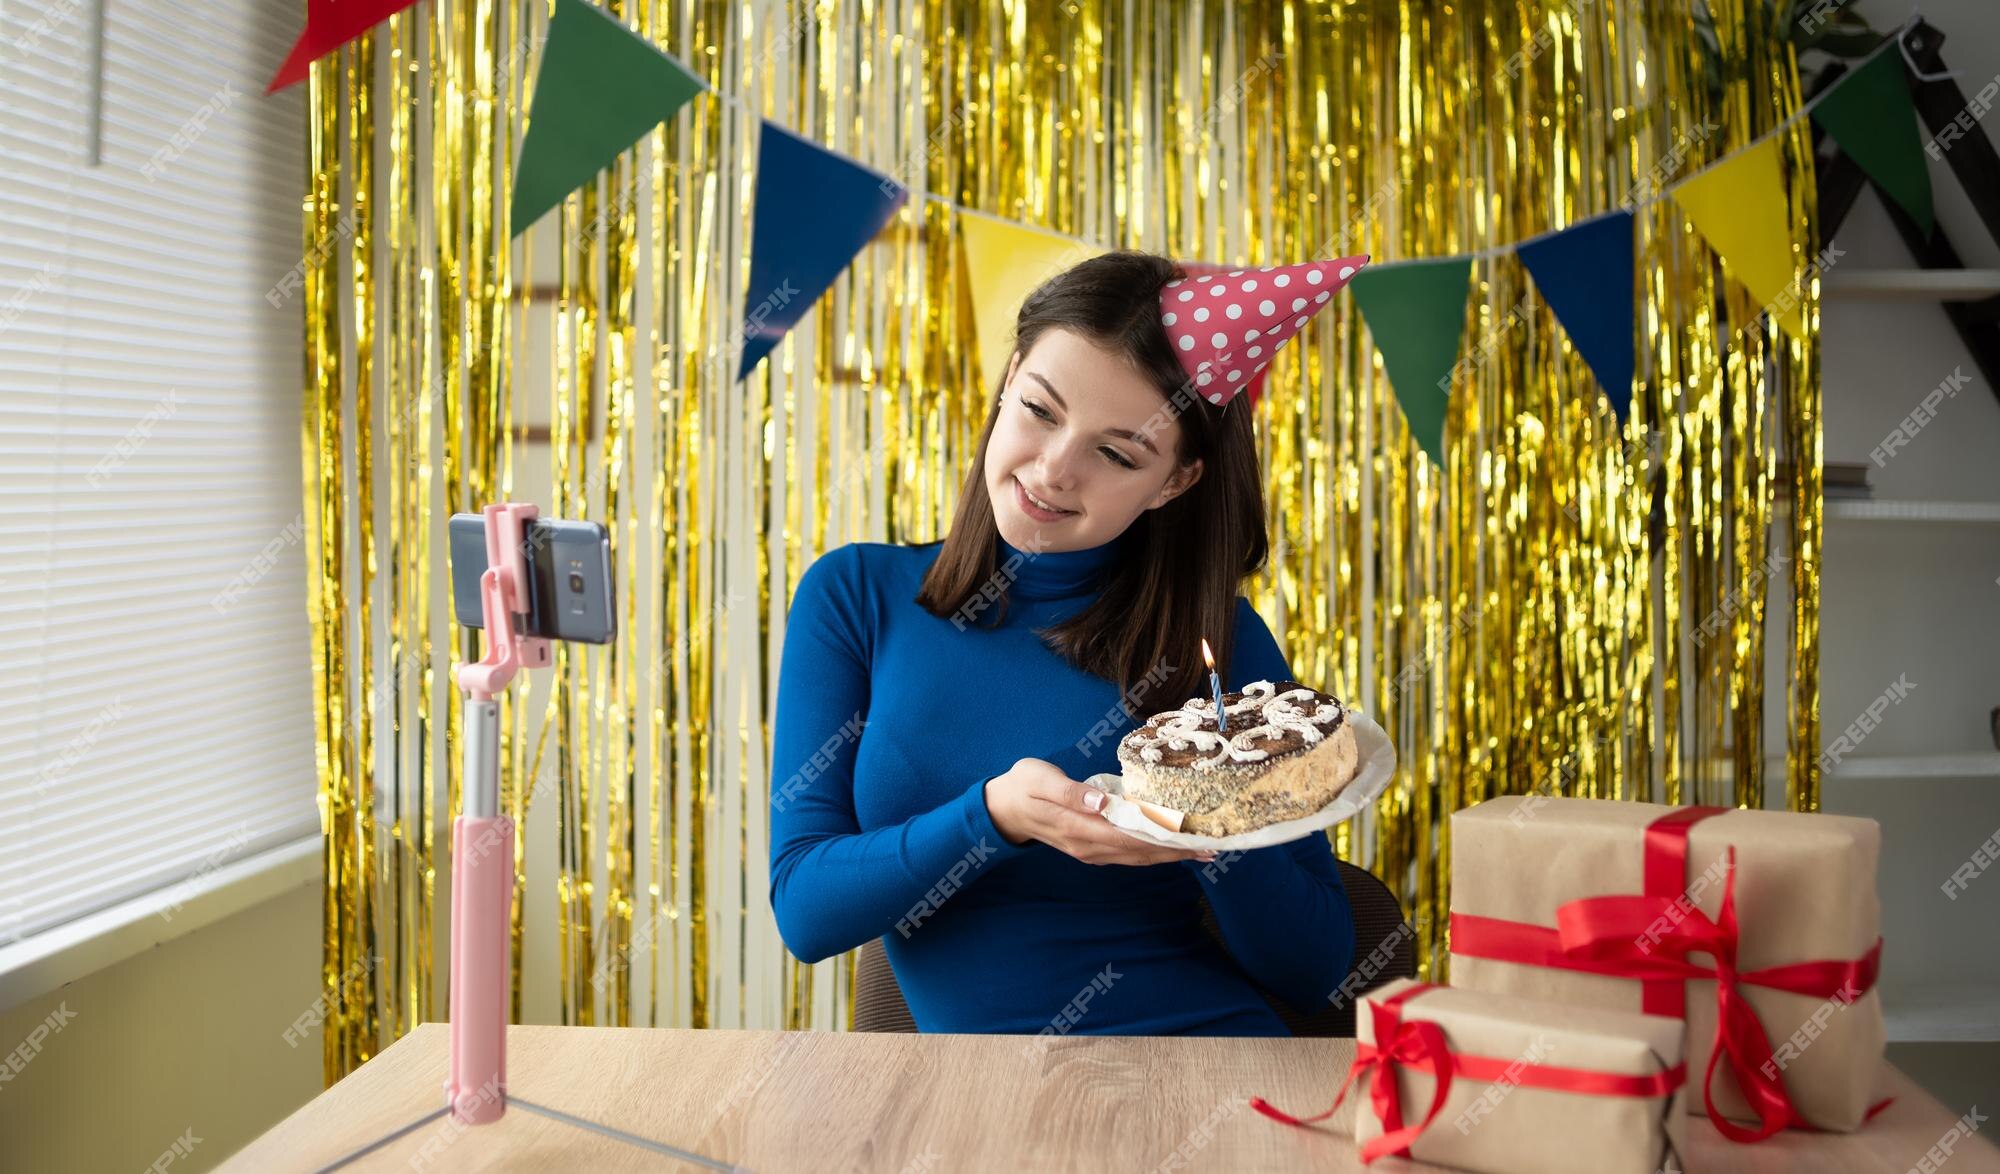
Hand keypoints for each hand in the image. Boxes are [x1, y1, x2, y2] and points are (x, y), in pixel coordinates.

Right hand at [984, 758, 1216, 866]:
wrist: (1003, 808)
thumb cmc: (1023, 786)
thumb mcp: (1040, 779)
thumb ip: (1071, 791)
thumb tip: (1102, 801)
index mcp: (1078, 828)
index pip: (1130, 836)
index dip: (1163, 837)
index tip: (1193, 835)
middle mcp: (1089, 846)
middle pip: (1141, 852)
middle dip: (1177, 850)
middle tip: (1214, 846)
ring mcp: (1091, 852)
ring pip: (1138, 858)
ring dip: (1170, 855)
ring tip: (1203, 851)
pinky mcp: (1092, 848)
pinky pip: (1129, 855)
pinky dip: (1154, 853)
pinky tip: (1171, 849)